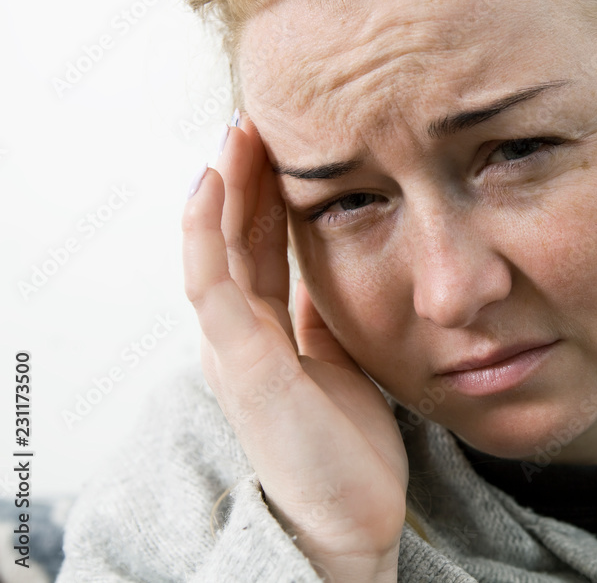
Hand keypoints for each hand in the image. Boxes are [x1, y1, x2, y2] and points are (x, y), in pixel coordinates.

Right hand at [182, 116, 405, 579]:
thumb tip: (325, 272)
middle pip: (234, 239)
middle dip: (244, 178)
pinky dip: (205, 234)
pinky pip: (214, 288)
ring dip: (222, 189)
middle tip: (253, 120)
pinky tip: (210, 186)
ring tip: (233, 133)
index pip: (259, 248)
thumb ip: (319, 318)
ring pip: (215, 251)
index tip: (279, 145)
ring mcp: (234, 349)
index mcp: (265, 333)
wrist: (349, 518)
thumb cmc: (343, 446)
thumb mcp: (336, 361)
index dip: (265, 196)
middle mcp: (240, 335)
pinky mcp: (243, 366)